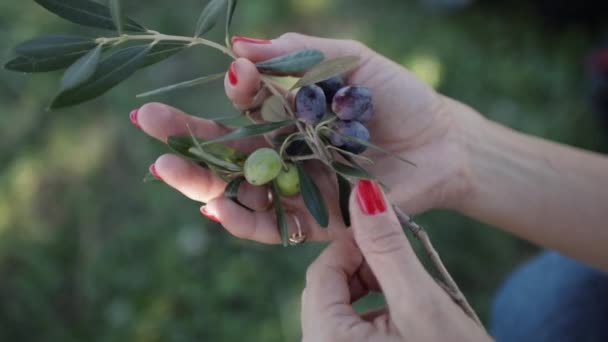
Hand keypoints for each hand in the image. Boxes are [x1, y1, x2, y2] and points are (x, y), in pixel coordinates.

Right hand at [135, 33, 476, 243]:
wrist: (441, 143)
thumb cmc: (398, 97)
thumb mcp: (347, 61)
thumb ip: (296, 54)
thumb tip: (237, 44)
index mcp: (286, 114)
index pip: (243, 106)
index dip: (232, 92)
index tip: (237, 75)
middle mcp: (281, 151)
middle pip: (224, 150)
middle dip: (184, 137)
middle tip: (148, 123)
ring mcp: (293, 188)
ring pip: (237, 190)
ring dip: (200, 182)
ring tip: (167, 169)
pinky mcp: (312, 222)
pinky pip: (271, 226)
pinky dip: (243, 220)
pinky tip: (215, 207)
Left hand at [301, 179, 489, 341]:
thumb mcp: (421, 303)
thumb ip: (388, 248)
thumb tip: (362, 192)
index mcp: (325, 341)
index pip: (323, 271)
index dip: (356, 245)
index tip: (391, 235)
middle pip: (328, 289)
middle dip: (366, 269)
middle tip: (405, 266)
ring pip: (340, 306)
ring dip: (372, 289)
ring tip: (410, 293)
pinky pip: (350, 328)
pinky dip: (375, 312)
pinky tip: (406, 316)